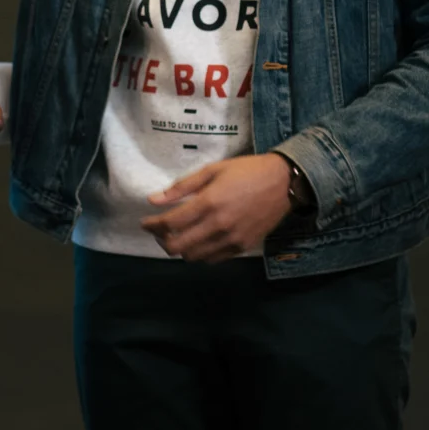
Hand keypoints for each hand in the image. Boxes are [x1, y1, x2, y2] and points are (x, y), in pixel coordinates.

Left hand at [140, 153, 291, 262]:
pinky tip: (198, 240)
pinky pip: (212, 259)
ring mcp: (231, 240)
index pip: (170, 223)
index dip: (152, 225)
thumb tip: (153, 200)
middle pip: (178, 247)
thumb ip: (182, 187)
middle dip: (162, 240)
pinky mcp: (242, 248)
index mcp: (208, 203)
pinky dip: (199, 253)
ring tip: (178, 235)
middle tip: (159, 231)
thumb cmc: (246, 171)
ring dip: (180, 249)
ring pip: (194, 257)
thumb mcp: (212, 170)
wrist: (284, 183)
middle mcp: (218, 225)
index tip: (145, 222)